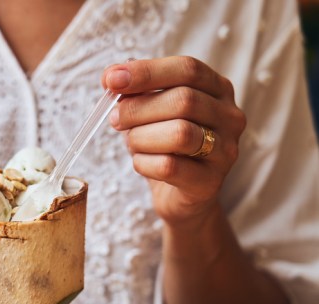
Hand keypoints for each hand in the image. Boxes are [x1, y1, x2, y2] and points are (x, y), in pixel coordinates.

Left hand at [102, 57, 246, 225]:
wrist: (180, 196)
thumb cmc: (164, 146)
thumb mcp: (151, 113)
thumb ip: (136, 92)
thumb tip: (112, 76)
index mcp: (217, 89)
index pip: (187, 69)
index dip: (147, 72)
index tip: (111, 79)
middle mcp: (230, 116)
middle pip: (184, 100)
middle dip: (138, 108)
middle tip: (115, 119)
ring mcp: (225, 150)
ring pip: (180, 134)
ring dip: (141, 137)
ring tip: (132, 142)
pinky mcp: (210, 182)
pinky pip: (169, 167)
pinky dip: (144, 163)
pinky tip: (140, 162)